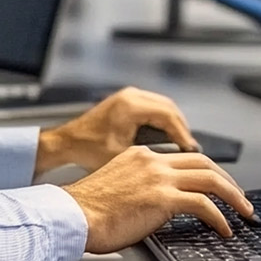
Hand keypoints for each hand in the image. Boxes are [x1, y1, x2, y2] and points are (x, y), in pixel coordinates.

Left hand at [34, 86, 198, 174]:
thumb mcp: (123, 156)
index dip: (183, 135)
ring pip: (164, 106)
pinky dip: (164, 121)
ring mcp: (129, 96)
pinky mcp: (127, 101)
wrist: (67, 142)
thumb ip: (150, 156)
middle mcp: (131, 96)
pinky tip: (168, 138)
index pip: (169, 116)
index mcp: (130, 106)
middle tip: (191, 150)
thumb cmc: (88, 150)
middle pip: (170, 108)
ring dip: (174, 124)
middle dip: (182, 129)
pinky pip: (154, 107)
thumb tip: (176, 163)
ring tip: (182, 146)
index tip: (192, 151)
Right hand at [63, 146, 253, 251]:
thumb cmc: (88, 209)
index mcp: (141, 155)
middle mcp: (152, 160)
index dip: (207, 172)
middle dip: (229, 181)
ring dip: (234, 196)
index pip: (184, 158)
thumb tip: (158, 204)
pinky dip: (220, 216)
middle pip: (204, 163)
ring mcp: (158, 177)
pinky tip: (224, 228)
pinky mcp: (162, 197)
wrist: (74, 214)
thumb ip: (140, 185)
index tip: (218, 185)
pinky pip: (203, 204)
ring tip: (244, 212)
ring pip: (211, 179)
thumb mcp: (117, 185)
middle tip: (241, 198)